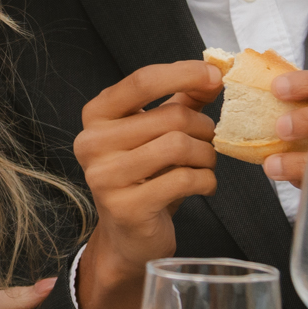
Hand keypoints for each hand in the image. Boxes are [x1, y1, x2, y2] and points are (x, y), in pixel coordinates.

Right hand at [70, 59, 222, 308]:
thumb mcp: (157, 132)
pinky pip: (184, 179)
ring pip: (179, 146)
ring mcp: (105, 177)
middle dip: (203, 127)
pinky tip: (203, 185)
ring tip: (205, 164)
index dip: (184, 74)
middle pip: (170, 117)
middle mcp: (92, 143)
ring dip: (206, 155)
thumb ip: (181, 100)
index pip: (142, 81)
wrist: (129, 236)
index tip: (215, 76)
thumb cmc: (145, 176)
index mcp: (96, 116)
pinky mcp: (126, 207)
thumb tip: (213, 72)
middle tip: (210, 140)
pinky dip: (206, 180)